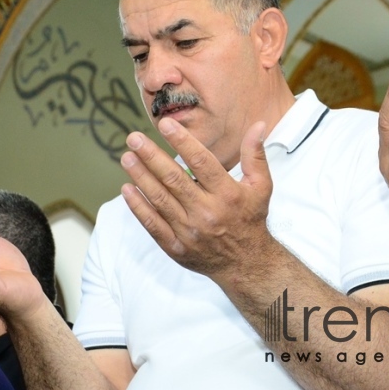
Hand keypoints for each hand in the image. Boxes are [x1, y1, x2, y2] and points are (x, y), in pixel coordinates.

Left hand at [120, 118, 274, 279]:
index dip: (181, 141)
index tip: (164, 125)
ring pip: (160, 199)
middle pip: (174, 179)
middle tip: (134, 138)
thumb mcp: (261, 187)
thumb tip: (258, 125)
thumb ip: (255, 155)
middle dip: (151, 156)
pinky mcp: (176, 247)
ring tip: (127, 158)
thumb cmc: (250, 220)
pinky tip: (127, 190)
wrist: (245, 264)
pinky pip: (153, 225)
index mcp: (227, 194)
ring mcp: (189, 231)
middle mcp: (207, 212)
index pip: (201, 162)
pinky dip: (138, 207)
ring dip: (141, 177)